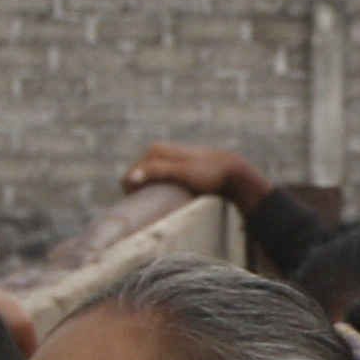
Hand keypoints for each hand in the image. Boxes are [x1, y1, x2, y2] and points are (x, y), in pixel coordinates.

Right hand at [121, 141, 268, 204]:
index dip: (132, 194)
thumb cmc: (208, 174)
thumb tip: (131, 178)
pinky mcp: (172, 166)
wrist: (231, 171)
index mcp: (154, 151)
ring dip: (148, 192)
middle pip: (136, 178)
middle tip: (155, 208)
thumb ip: (157, 172)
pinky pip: (155, 179)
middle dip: (139, 192)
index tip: (146, 208)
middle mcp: (156, 151)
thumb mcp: (182, 173)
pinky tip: (165, 198)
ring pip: (145, 179)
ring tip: (161, 204)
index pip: (128, 177)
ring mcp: (164, 158)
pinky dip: (157, 189)